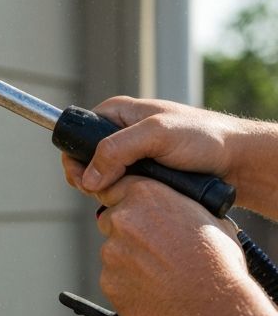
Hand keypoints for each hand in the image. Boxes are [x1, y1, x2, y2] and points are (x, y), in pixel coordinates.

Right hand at [60, 96, 238, 196]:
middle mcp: (121, 133)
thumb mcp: (156, 136)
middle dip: (91, 180)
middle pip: (86, 161)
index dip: (76, 160)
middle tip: (106, 193)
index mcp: (117, 113)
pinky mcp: (144, 175)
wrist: (239, 161)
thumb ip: (117, 150)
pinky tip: (136, 202)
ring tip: (128, 196)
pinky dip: (125, 198)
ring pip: (103, 179)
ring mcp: (133, 156)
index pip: (77, 135)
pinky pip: (122, 189)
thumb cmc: (204, 139)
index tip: (85, 180)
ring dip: (110, 191)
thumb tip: (87, 177)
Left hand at [93, 175, 246, 315]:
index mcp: (145, 195)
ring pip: (113, 252)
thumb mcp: (207, 219)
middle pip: (111, 220)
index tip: (132, 212)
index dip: (124, 201)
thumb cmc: (218, 263)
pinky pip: (114, 279)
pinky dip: (128, 284)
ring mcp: (111, 251)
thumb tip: (174, 208)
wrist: (214, 308)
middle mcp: (121, 219)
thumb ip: (177, 207)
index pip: (116, 188)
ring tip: (162, 275)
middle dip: (126, 232)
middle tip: (154, 249)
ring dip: (129, 260)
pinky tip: (155, 291)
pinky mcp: (107, 281)